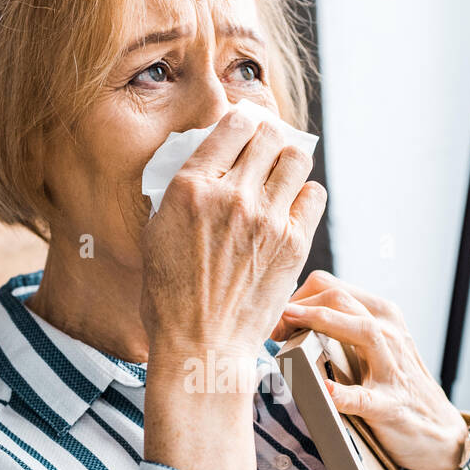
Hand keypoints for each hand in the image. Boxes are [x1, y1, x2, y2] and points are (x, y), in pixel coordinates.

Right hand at [141, 106, 326, 374]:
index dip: (242, 124)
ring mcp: (267, 219)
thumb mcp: (155, 233)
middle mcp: (232, 197)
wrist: (202, 345)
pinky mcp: (293, 244)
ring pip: (297, 158)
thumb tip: (206, 164)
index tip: (245, 133)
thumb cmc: (170, 296)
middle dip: (269, 138)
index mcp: (190, 188)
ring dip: (290, 162)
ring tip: (282, 177)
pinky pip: (314, 195)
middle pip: (270, 135)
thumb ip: (181, 193)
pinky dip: (305, 196)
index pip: (232, 125)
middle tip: (266, 152)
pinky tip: (292, 209)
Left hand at [271, 270, 468, 469]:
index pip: (331, 286)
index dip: (296, 297)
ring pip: (361, 331)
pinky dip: (344, 395)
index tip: (275, 318)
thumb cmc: (396, 384)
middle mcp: (390, 333)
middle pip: (339, 298)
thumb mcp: (376, 345)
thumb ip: (343, 326)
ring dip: (320, 324)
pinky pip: (366, 397)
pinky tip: (326, 392)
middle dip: (298, 307)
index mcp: (381, 315)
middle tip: (271, 328)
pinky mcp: (391, 405)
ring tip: (287, 330)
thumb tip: (292, 317)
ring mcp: (393, 368)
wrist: (439, 430)